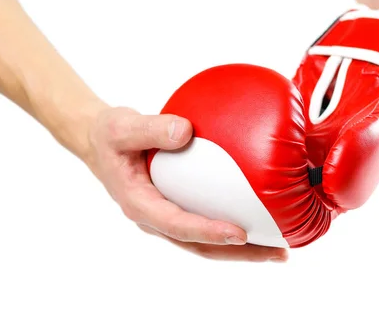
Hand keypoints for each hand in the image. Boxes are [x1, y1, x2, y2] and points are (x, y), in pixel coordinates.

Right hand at [84, 106, 288, 261]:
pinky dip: (231, 230)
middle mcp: (154, 218)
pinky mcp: (176, 209)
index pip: (178, 225)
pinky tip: (258, 223)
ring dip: (241, 250)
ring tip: (278, 249)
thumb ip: (151, 128)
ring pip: (205, 242)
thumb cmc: (110, 134)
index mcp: (140, 204)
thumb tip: (185, 132)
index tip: (240, 235)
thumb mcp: (122, 125)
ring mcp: (166, 217)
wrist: (100, 142)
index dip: (208, 232)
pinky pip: (205, 225)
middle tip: (277, 252)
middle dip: (239, 253)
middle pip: (199, 245)